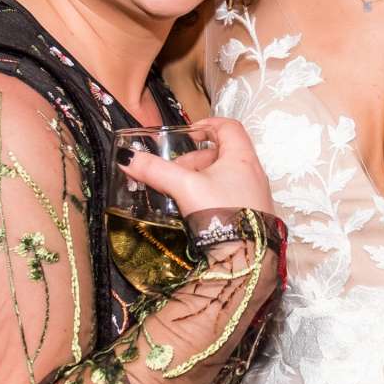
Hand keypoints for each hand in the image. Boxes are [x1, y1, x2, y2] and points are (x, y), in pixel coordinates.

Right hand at [121, 116, 273, 217]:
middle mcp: (253, 173)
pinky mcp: (252, 214)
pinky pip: (229, 194)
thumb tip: (128, 158)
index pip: (228, 127)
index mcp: (242, 157)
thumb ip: (156, 171)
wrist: (245, 259)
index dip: (207, 125)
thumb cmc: (222, 215)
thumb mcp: (184, 187)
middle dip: (194, 160)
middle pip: (221, 153)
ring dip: (200, 179)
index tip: (187, 134)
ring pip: (224, 176)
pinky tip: (195, 209)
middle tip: (174, 172)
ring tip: (180, 192)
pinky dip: (210, 195)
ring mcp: (255, 195)